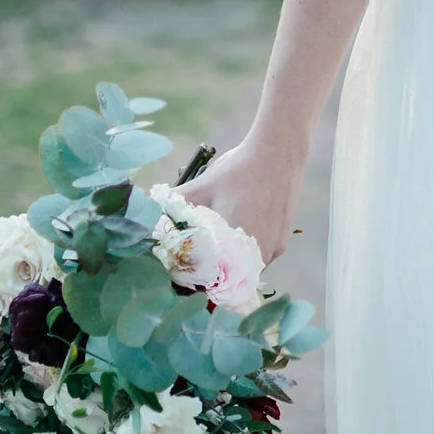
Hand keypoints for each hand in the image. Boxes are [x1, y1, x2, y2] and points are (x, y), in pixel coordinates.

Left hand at [183, 136, 301, 270]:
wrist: (279, 155)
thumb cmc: (238, 171)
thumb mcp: (202, 187)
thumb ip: (174, 204)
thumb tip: (150, 214)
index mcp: (232, 246)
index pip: (209, 278)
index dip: (195, 278)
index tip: (184, 268)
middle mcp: (255, 256)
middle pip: (228, 278)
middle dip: (212, 272)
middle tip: (197, 258)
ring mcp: (271, 252)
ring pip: (245, 269)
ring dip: (231, 263)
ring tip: (218, 246)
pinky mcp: (282, 245)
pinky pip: (259, 258)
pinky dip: (247, 253)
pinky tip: (239, 233)